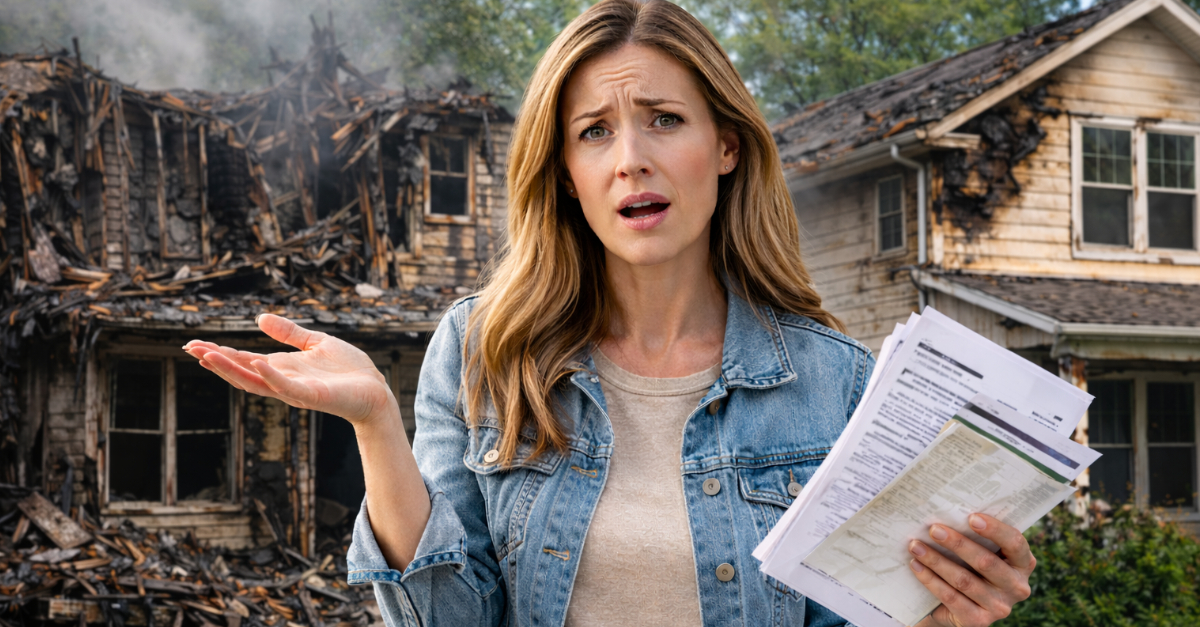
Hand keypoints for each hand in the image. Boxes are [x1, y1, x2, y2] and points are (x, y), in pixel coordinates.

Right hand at [183, 314, 394, 424]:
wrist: (375, 389)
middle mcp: (282, 381)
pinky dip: (270, 376)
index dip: (219, 353)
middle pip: (241, 372)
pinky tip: (256, 363)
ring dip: (232, 369)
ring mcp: (295, 390)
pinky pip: (286, 387)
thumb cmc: (348, 369)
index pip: (243, 360)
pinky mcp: (312, 395)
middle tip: (190, 349)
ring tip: (209, 355)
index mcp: (282, 368)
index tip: (194, 345)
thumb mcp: (316, 343)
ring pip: (256, 382)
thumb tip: (259, 318)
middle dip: (216, 361)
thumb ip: (289, 333)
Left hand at [909, 513, 1034, 626]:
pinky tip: (916, 565)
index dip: (995, 530)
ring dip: (936, 560)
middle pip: (986, 562)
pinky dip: (930, 579)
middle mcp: (1017, 587)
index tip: (971, 517)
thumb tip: (949, 512)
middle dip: (957, 543)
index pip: (1015, 543)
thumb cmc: (971, 568)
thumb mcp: (982, 553)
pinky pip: (951, 597)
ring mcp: (999, 607)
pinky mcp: (979, 621)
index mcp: (1023, 564)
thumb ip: (978, 537)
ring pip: (964, 580)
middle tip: (933, 529)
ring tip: (916, 546)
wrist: (958, 608)